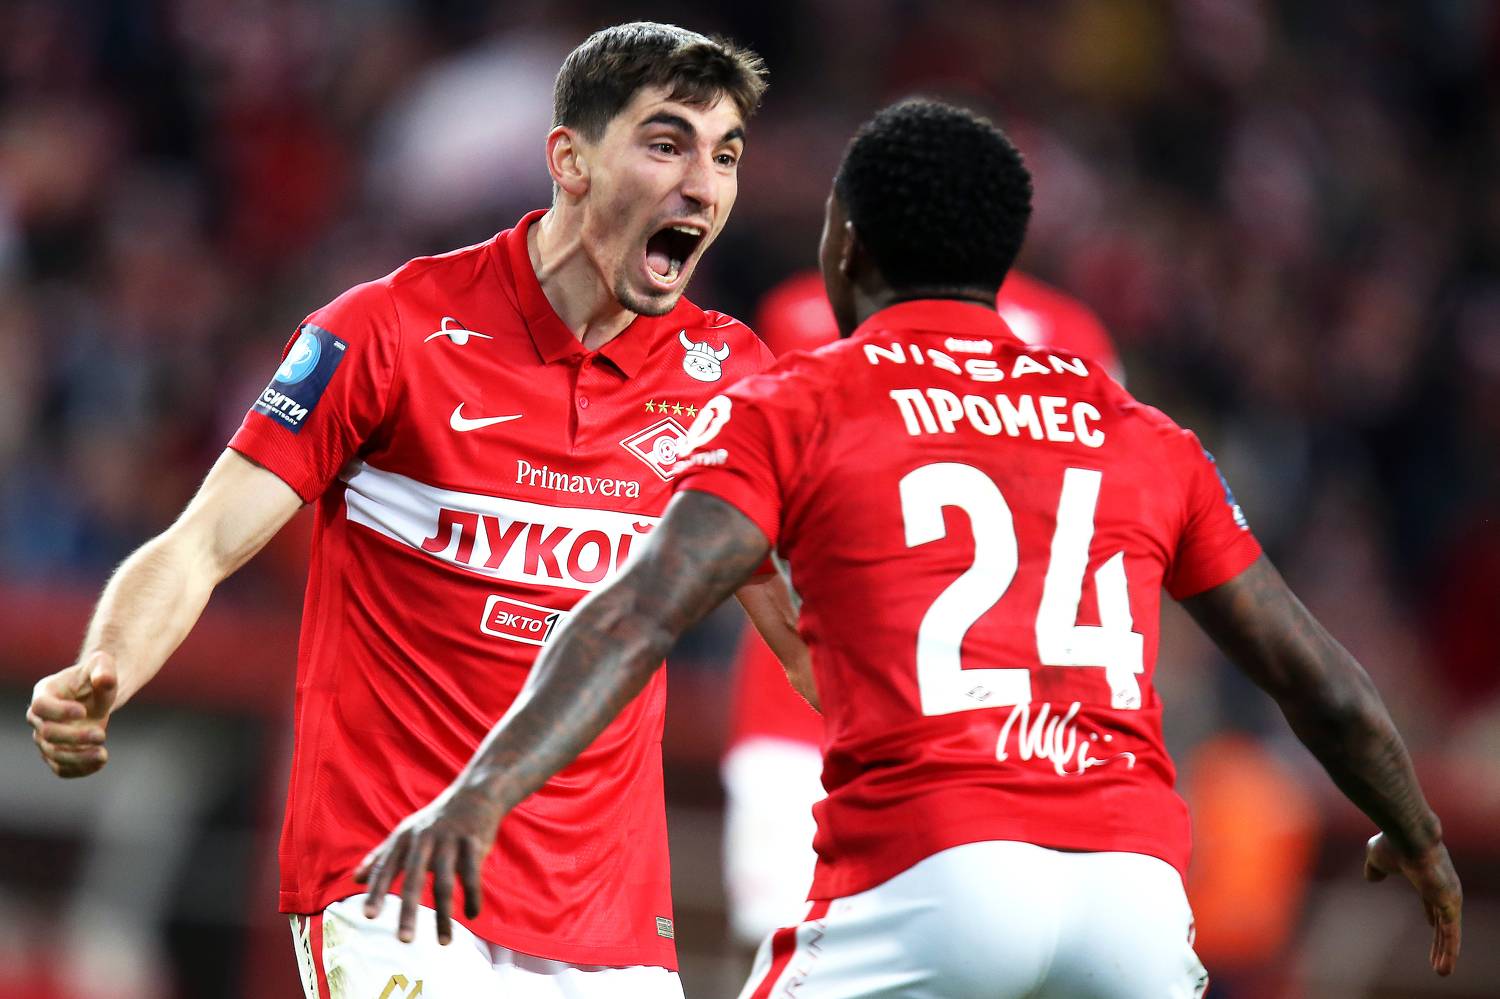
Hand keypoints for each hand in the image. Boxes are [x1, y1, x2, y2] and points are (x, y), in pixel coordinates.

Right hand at [27, 652, 117, 777]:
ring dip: (77, 758)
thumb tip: (104, 679)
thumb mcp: (103, 666)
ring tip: (102, 755)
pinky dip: (79, 770)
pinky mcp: (57, 753)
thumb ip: (104, 670)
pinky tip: (100, 762)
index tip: (84, 712)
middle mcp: (39, 717)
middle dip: (74, 737)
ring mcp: (45, 738)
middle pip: (47, 733)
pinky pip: (61, 769)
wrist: (96, 694)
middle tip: (101, 734)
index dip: (59, 711)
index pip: (41, 706)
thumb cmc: (96, 677)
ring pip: (53, 754)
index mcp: (44, 692)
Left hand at [354, 783, 503, 944]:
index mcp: (405, 838)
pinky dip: (473, 898)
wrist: (474, 795)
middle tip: (404, 940)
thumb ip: (381, 856)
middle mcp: (425, 839)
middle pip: (415, 879)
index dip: (378, 891)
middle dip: (409, 910)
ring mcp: (450, 840)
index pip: (387, 868)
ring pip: (445, 884)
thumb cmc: (435, 820)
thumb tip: (354, 879)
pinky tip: (472, 915)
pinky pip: (472, 876)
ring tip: (444, 943)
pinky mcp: (473, 843)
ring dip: (444, 916)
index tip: (369, 917)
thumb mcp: (405, 833)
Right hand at [1364, 832, 1461, 974]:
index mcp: (1427, 878)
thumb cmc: (1393, 843)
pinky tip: (1445, 967)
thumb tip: (1371, 877)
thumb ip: (1375, 868)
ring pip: (1448, 933)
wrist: (1407, 835)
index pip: (1432, 902)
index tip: (1431, 926)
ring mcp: (1449, 898)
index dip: (1431, 915)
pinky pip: (1451, 934)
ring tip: (1442, 972)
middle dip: (1440, 941)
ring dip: (1445, 953)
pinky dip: (1449, 951)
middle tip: (1438, 959)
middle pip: (1443, 922)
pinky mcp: (1450, 904)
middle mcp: (1443, 889)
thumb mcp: (1377, 857)